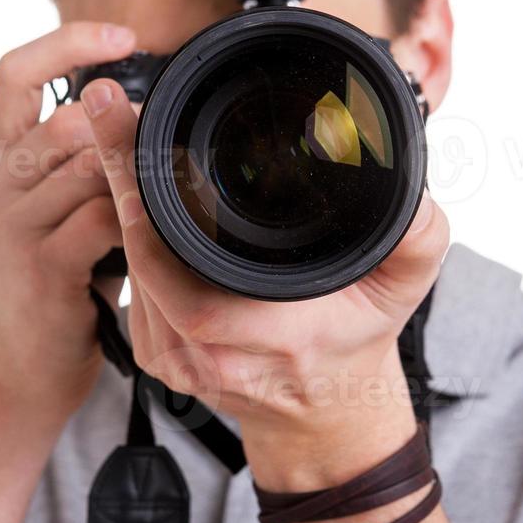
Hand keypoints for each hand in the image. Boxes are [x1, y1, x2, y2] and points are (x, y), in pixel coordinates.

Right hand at [0, 22, 137, 411]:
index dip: (68, 41)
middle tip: (172, 152)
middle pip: (69, 119)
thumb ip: (81, 164)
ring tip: (169, 199)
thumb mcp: (59, 213)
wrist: (23, 375)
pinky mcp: (38, 263)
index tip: (124, 37)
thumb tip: (141, 114)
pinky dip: (139, 219)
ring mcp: (10, 223)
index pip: (15, 72)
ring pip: (90, 164)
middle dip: (129, 132)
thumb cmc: (56, 289)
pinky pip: (103, 216)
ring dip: (139, 177)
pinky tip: (158, 234)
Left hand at [80, 77, 450, 488]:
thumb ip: (415, 236)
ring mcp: (180, 365)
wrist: (326, 409)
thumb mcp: (404, 287)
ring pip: (132, 277)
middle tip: (108, 113)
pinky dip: (123, 234)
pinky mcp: (158, 357)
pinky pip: (131, 290)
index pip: (193, 298)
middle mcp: (217, 361)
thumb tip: (411, 190)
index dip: (155, 234)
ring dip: (116, 203)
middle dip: (123, 187)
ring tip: (111, 132)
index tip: (138, 159)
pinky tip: (122, 184)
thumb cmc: (360, 336)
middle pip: (147, 272)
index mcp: (278, 344)